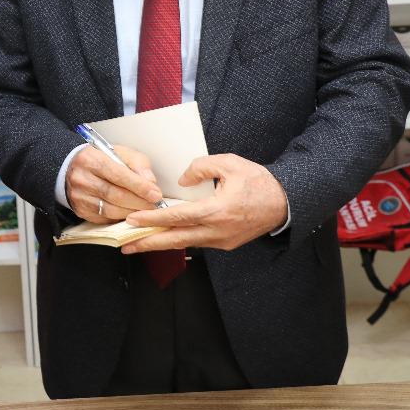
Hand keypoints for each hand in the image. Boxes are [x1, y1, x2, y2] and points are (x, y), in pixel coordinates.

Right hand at [65, 143, 161, 223]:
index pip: (118, 175)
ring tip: (146, 211)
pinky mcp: (81, 211)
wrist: (73, 168)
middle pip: (114, 194)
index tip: (156, 194)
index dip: (139, 186)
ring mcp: (79, 197)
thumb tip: (150, 182)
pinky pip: (104, 219)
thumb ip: (138, 164)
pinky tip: (131, 214)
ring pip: (110, 209)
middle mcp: (82, 178)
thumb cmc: (101, 160)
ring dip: (131, 212)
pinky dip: (121, 218)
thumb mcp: (120, 153)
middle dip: (138, 202)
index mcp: (91, 159)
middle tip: (155, 205)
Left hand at [121, 154, 286, 252]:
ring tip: (138, 243)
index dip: (153, 219)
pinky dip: (178, 240)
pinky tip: (165, 237)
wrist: (285, 203)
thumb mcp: (230, 163)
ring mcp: (221, 241)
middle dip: (147, 243)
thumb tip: (182, 181)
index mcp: (217, 211)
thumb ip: (201, 167)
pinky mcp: (225, 244)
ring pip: (185, 243)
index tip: (133, 220)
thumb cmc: (258, 182)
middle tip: (124, 245)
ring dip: (161, 243)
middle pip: (175, 240)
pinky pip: (197, 242)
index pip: (177, 217)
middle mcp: (217, 231)